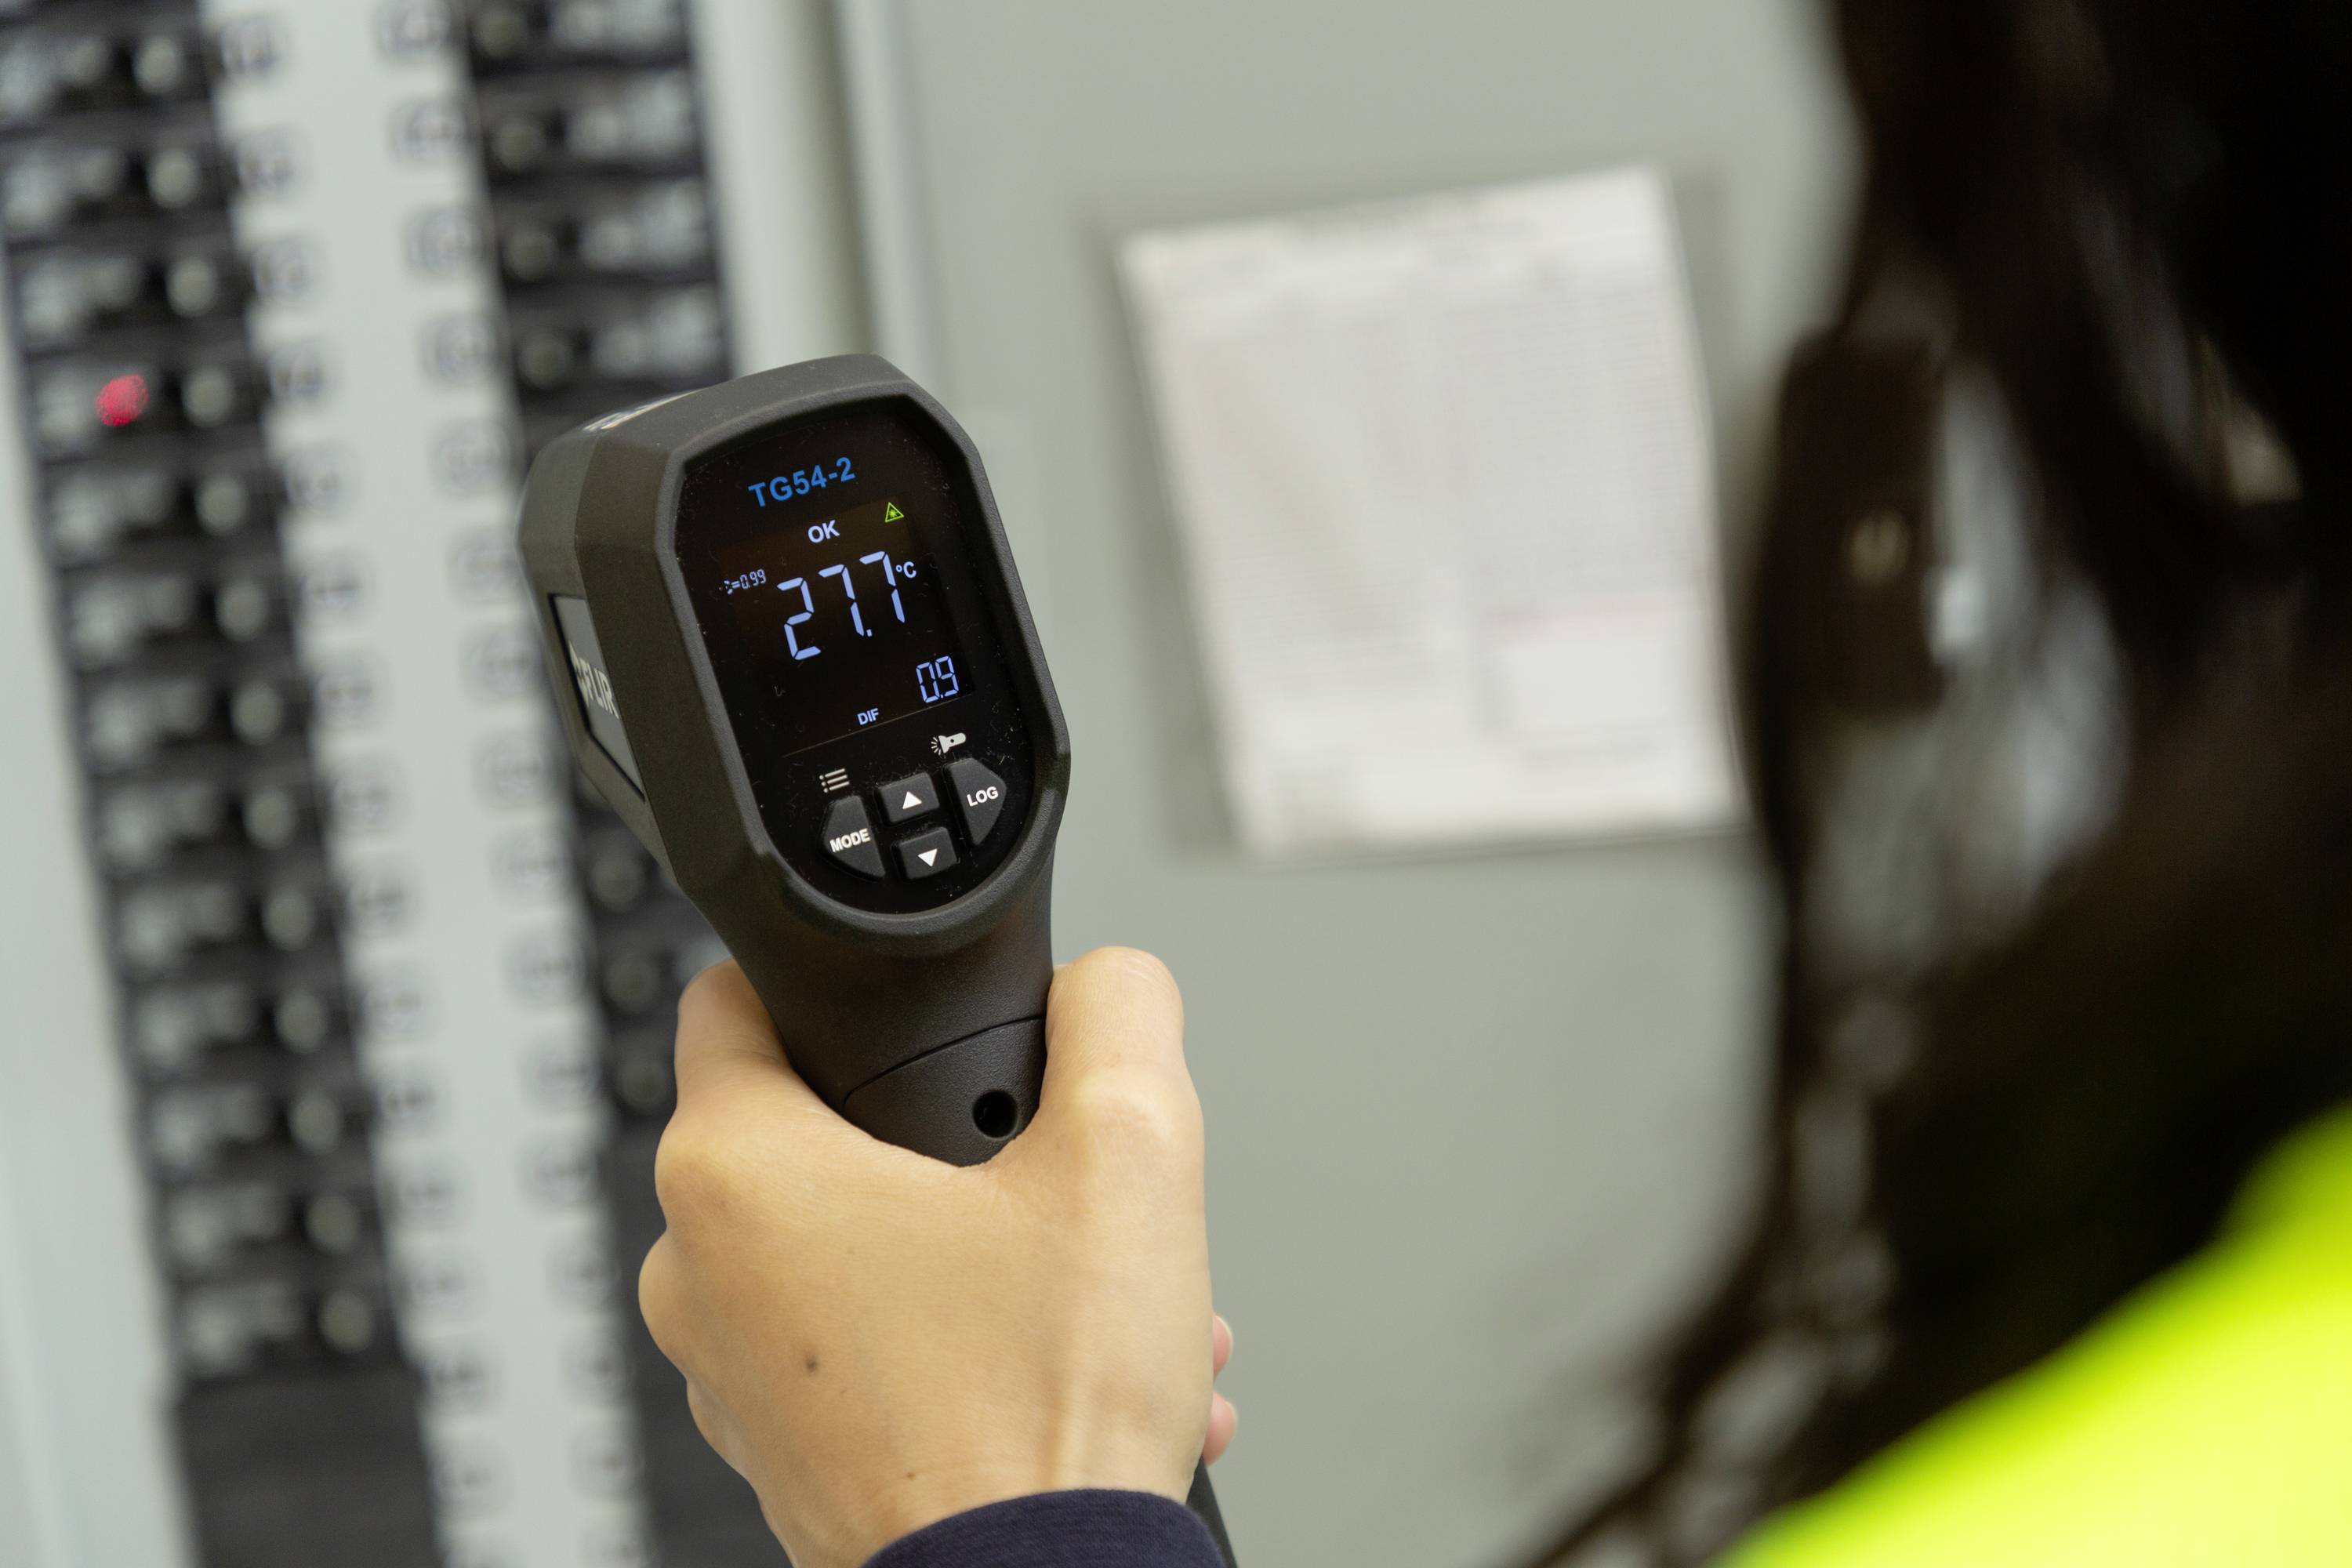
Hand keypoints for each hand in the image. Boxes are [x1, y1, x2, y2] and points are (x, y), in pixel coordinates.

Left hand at [639, 948, 1231, 1567]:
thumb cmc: (1043, 1417)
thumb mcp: (1129, 1154)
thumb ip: (1117, 1013)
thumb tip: (1108, 982)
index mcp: (735, 1171)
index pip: (739, 997)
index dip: (847, 988)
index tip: (925, 1019)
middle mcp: (697, 1272)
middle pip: (832, 1131)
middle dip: (961, 1145)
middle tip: (1056, 1183)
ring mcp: (733, 1375)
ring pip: (869, 1248)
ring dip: (985, 1253)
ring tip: (1098, 1298)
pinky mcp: (786, 1449)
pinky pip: (874, 1348)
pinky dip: (966, 1341)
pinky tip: (1070, 1368)